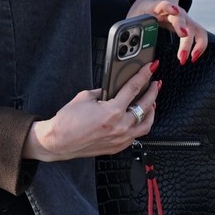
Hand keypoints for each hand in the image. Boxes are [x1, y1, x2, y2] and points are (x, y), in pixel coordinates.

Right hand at [23, 61, 159, 161]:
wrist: (58, 141)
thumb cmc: (68, 121)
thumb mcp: (85, 97)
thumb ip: (102, 92)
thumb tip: (112, 90)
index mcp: (112, 111)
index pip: (134, 88)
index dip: (144, 75)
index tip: (150, 68)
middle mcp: (119, 126)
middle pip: (145, 106)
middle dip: (152, 92)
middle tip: (155, 84)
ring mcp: (120, 139)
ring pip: (146, 124)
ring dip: (151, 111)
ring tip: (152, 103)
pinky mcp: (117, 147)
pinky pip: (135, 136)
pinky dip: (139, 125)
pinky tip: (138, 119)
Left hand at [128, 0, 208, 64]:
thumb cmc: (144, 9)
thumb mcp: (133, 16)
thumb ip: (129, 27)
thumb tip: (125, 42)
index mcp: (158, 6)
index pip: (164, 4)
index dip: (169, 6)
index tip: (173, 10)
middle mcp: (175, 11)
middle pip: (182, 20)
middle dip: (184, 37)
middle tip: (180, 56)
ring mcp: (184, 17)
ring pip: (195, 28)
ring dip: (195, 44)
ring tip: (190, 58)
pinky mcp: (190, 24)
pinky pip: (200, 34)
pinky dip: (200, 46)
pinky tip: (194, 57)